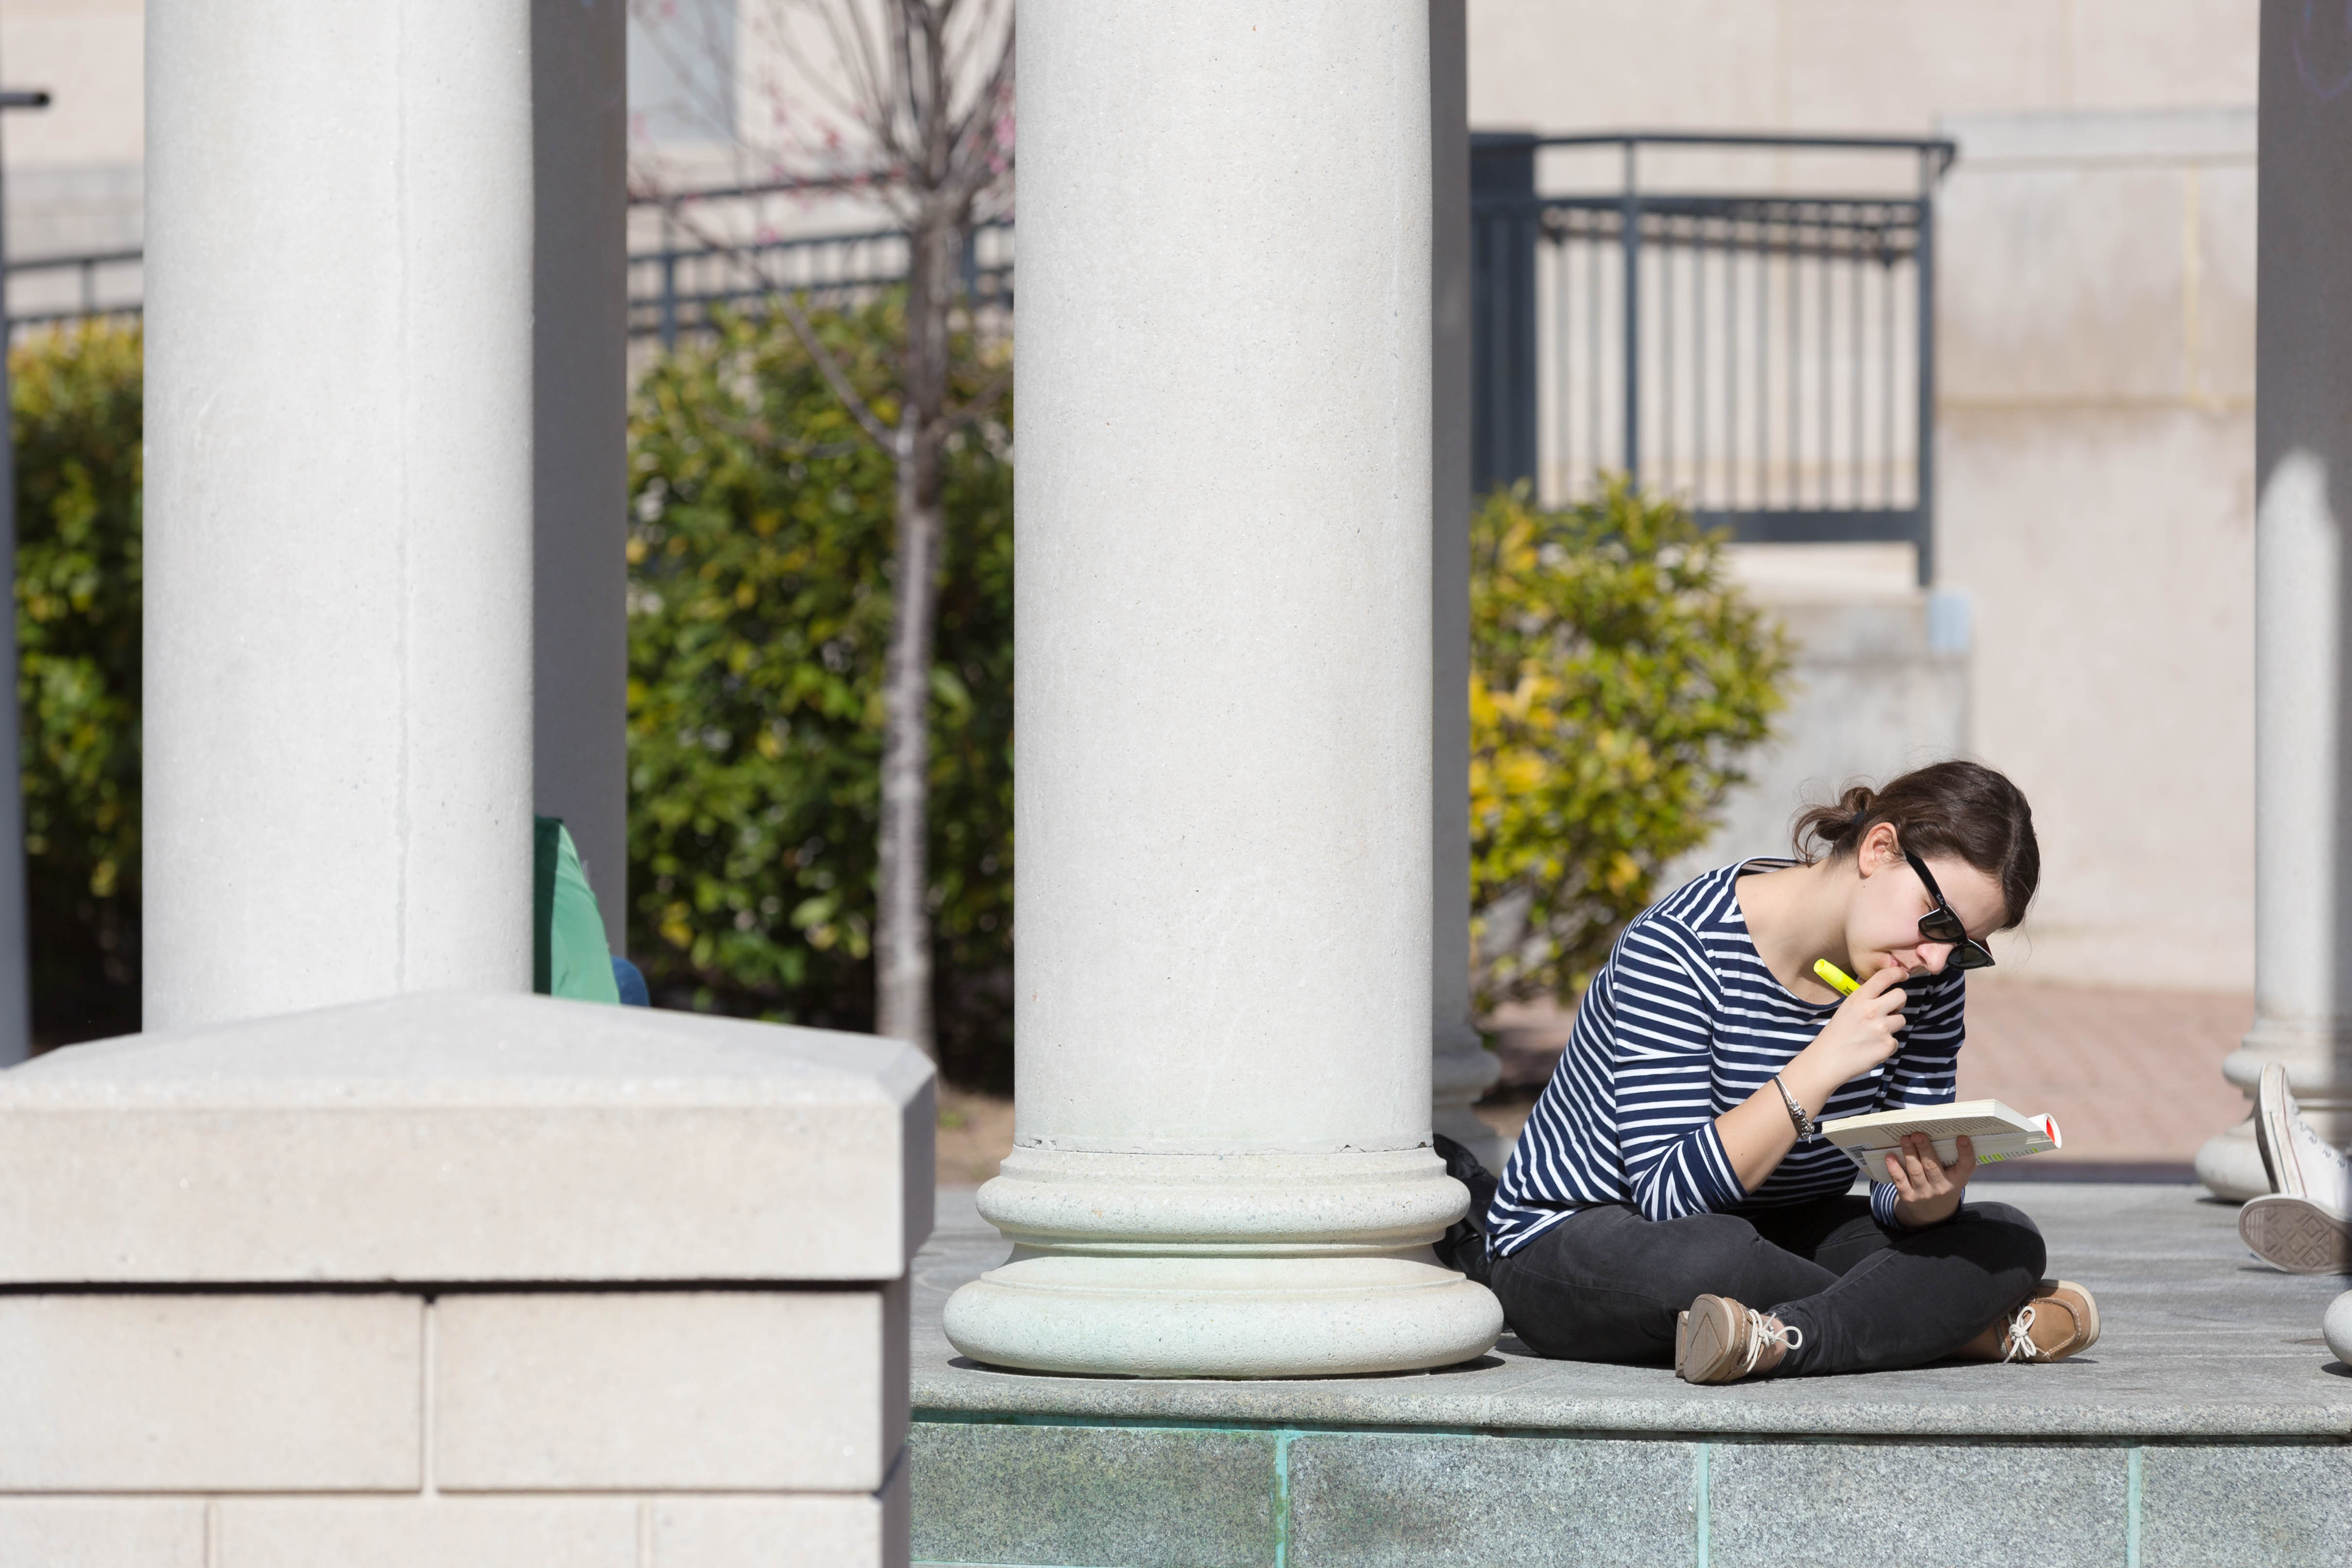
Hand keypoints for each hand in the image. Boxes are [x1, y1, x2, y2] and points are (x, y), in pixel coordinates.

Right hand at [1800, 961, 1908, 1083]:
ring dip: (1892, 1025)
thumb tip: (1879, 986)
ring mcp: (1881, 1028)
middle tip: (1890, 1009)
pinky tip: (1872, 1048)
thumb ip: (1863, 998)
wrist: (1827, 1060)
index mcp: (1859, 998)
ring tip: (1874, 1033)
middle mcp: (1872, 1010)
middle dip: (1898, 1002)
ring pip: (1901, 1019)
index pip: (1884, 977)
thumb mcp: (1846, 1008)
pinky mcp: (1887, 1045)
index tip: (1902, 975)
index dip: (1897, 973)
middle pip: (1901, 996)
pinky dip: (1886, 1045)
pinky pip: (1896, 1040)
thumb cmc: (1835, 1034)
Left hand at [1886, 1131, 1974, 1226]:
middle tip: (1917, 1134)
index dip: (1965, 1152)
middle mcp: (1942, 1187)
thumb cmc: (1944, 1185)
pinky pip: (1900, 1180)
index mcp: (1958, 1179)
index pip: (1966, 1166)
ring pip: (1915, 1171)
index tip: (1962, 1138)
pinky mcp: (1909, 1197)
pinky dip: (1894, 1168)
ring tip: (1905, 1138)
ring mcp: (1924, 1193)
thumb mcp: (1955, 1176)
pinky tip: (1890, 1156)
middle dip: (1924, 1149)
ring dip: (1909, 1153)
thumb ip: (1956, 1159)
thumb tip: (1955, 1133)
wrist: (1932, 1213)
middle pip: (1933, 1166)